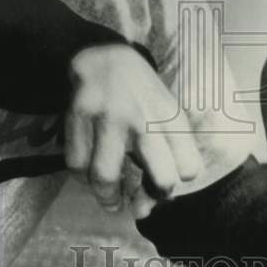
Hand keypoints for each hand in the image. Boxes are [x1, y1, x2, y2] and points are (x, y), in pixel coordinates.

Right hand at [64, 44, 202, 211]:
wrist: (105, 56)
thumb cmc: (141, 97)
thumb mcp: (165, 116)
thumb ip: (164, 160)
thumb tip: (142, 210)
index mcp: (172, 117)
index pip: (189, 169)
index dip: (174, 185)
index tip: (159, 183)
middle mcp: (144, 117)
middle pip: (161, 179)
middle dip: (147, 199)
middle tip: (136, 201)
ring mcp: (109, 115)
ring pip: (106, 177)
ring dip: (107, 198)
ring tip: (110, 200)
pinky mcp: (79, 113)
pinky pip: (76, 164)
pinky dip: (81, 177)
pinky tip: (88, 172)